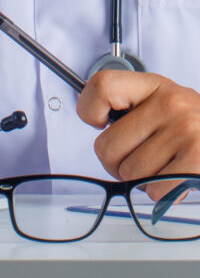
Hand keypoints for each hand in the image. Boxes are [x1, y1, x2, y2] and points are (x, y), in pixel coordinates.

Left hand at [76, 69, 199, 199]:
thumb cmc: (192, 124)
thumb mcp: (163, 102)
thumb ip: (131, 109)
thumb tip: (93, 120)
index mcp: (154, 85)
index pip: (103, 86)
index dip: (89, 108)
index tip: (98, 121)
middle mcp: (169, 103)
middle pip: (107, 146)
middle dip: (117, 162)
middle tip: (138, 157)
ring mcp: (183, 130)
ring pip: (129, 173)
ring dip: (141, 178)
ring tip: (162, 165)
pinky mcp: (195, 160)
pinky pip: (153, 190)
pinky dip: (159, 192)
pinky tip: (174, 176)